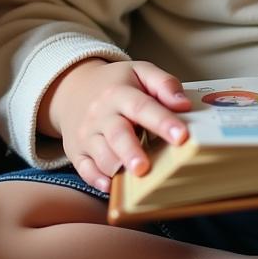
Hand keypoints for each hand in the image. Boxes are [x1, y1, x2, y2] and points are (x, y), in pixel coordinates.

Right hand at [45, 59, 191, 191]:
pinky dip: (96, 180)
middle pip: (117, 135)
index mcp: (119, 93)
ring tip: (134, 178)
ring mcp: (87, 135)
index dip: (162, 121)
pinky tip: (110, 186)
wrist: (74, 89)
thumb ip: (164, 84)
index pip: (142, 107)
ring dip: (117, 169)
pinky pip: (85, 170)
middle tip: (144, 168)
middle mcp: (101, 115)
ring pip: (101, 155)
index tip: (181, 136)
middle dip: (131, 152)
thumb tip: (184, 105)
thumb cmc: (116, 83)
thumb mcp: (140, 72)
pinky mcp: (78, 153)